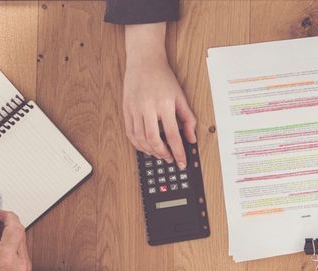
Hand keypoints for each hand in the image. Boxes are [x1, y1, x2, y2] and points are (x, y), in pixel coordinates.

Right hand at [0, 211, 29, 270]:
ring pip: (21, 241)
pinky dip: (10, 245)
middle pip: (20, 233)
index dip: (7, 216)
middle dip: (6, 225)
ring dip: (8, 235)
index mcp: (7, 258)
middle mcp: (20, 264)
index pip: (15, 227)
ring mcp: (24, 268)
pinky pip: (21, 251)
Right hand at [121, 23, 196, 168]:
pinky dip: (137, 143)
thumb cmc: (163, 78)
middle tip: (170, 160)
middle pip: (153, 139)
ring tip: (159, 154)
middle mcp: (148, 107)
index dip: (177, 151)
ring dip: (149, 150)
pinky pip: (129, 132)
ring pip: (139, 138)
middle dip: (162, 153)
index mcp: (165, 104)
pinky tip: (145, 147)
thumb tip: (191, 138)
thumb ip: (188, 118)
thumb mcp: (181, 96)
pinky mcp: (126, 108)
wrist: (144, 62)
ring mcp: (134, 108)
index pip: (172, 135)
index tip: (181, 162)